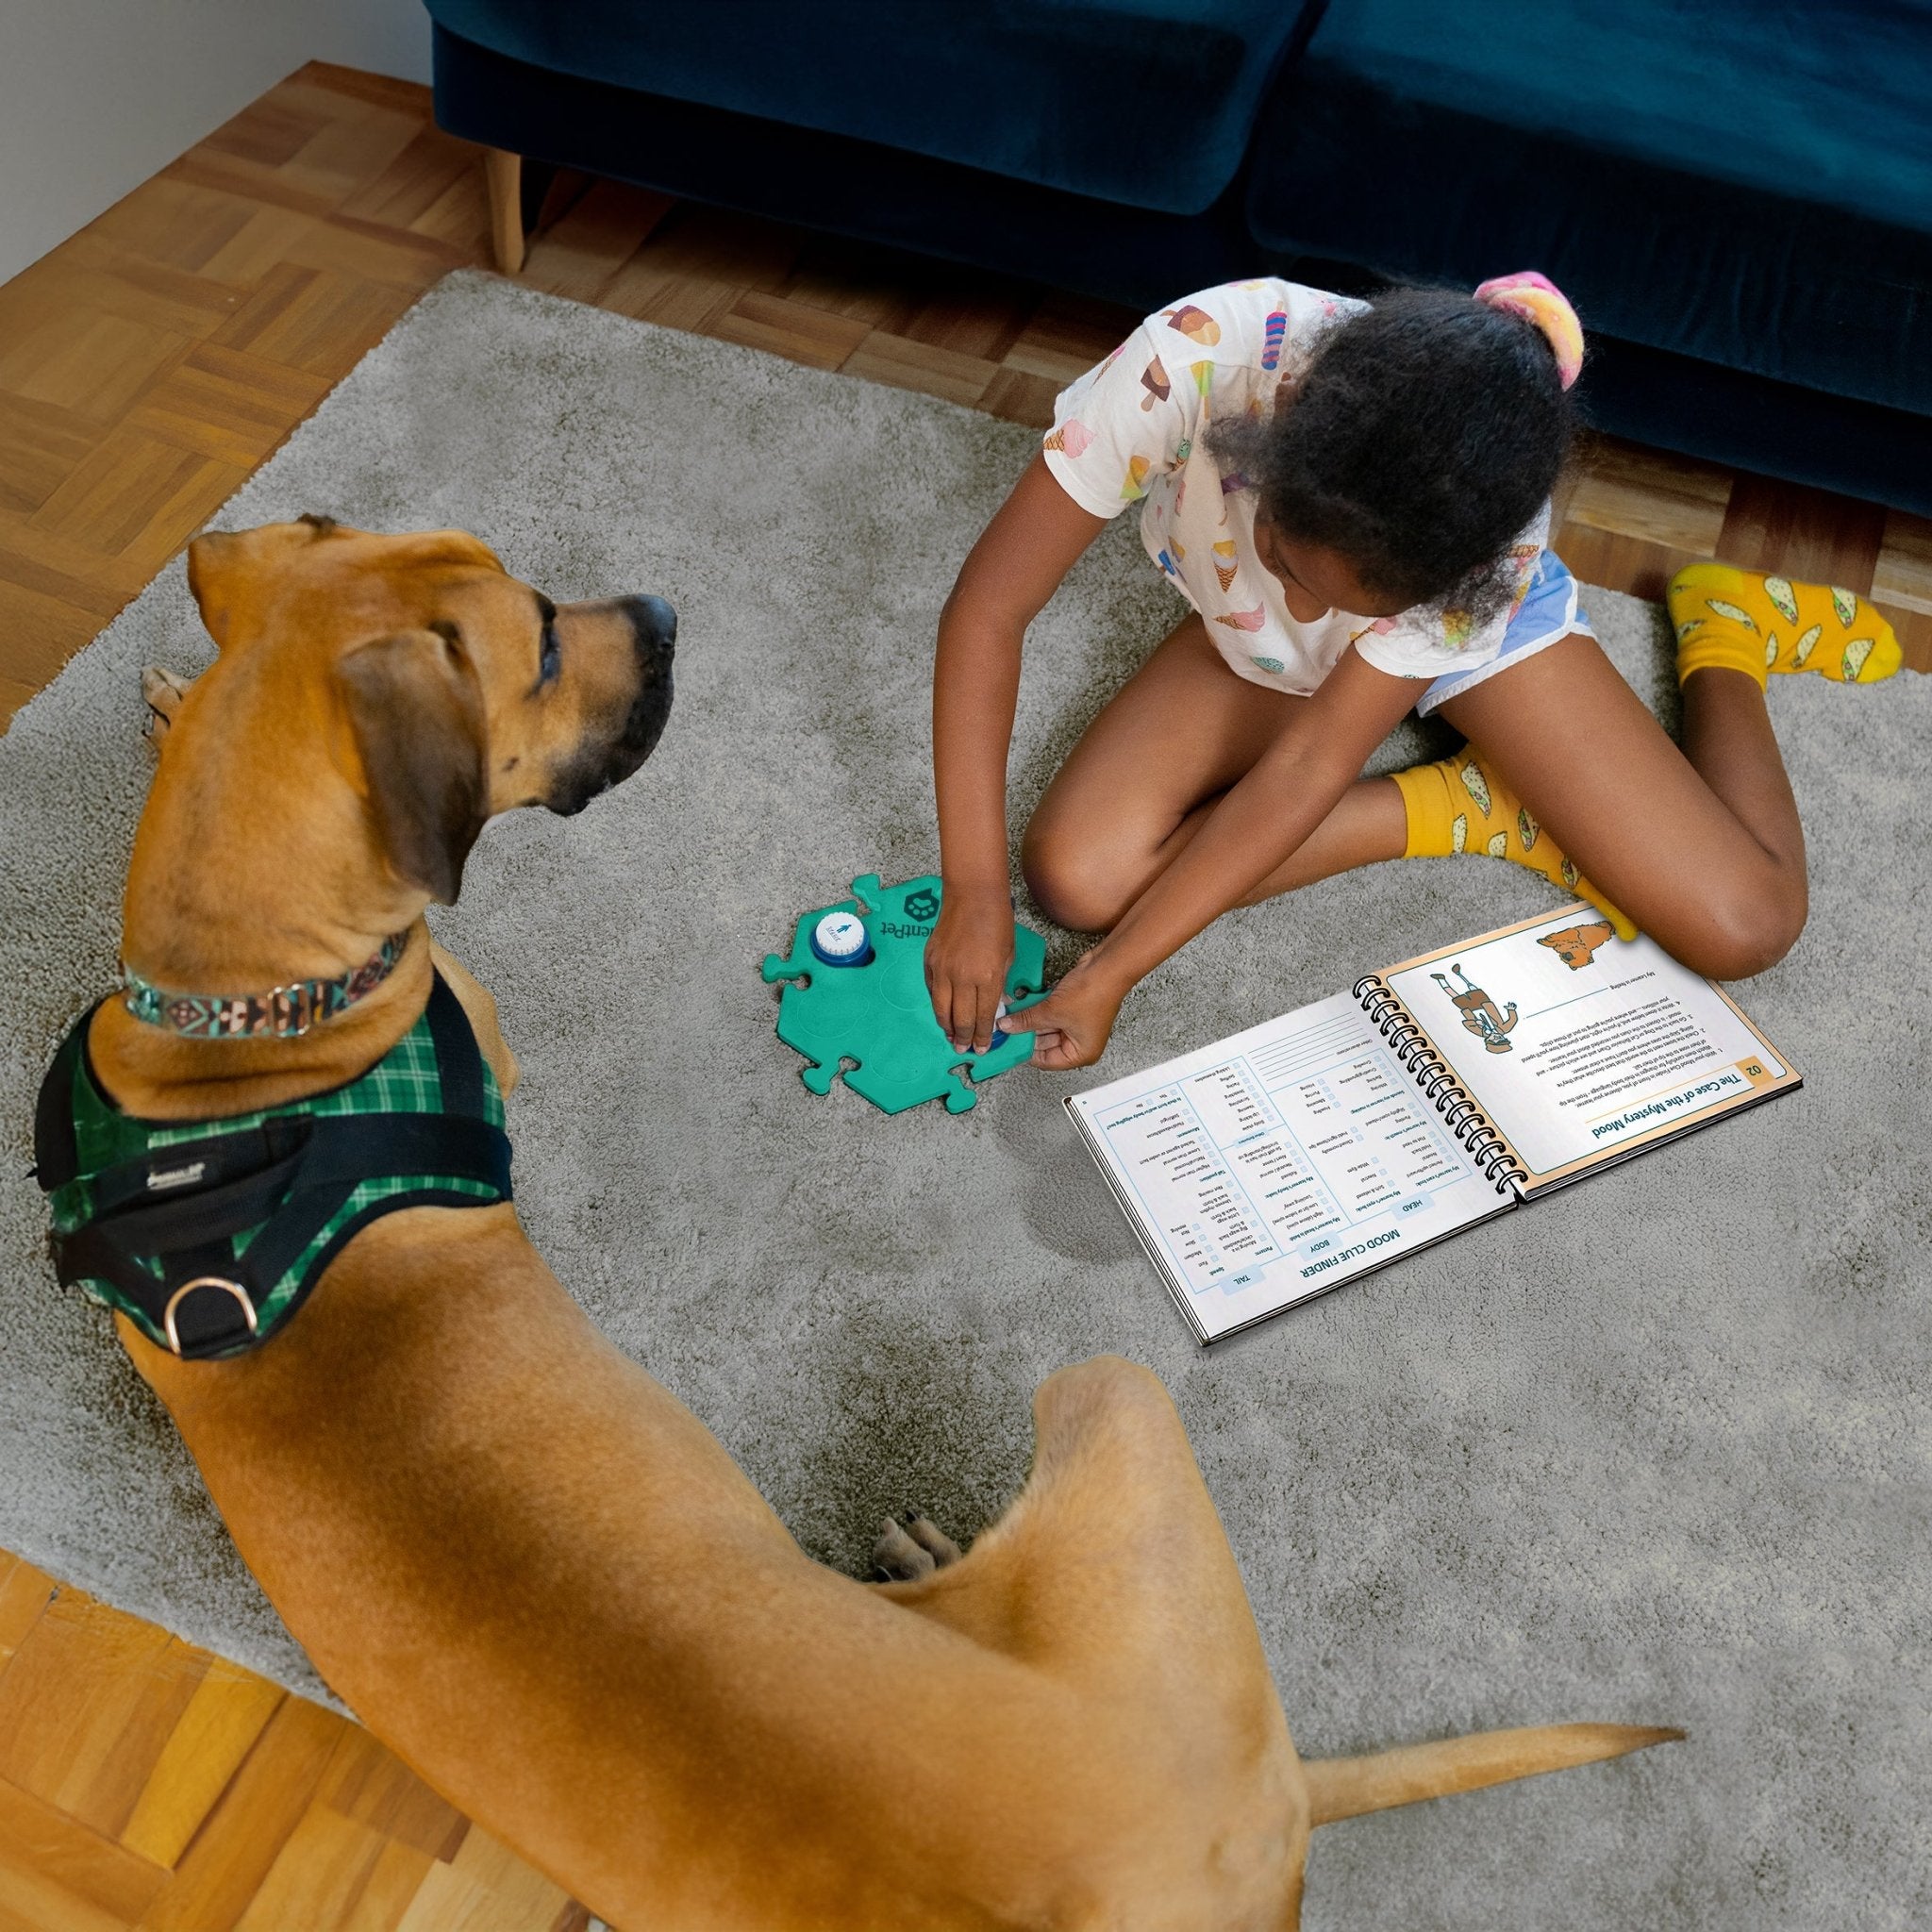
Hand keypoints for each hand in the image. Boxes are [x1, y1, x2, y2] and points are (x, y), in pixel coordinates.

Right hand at [925, 886, 1014, 1053]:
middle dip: (962, 1037)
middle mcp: (962, 978)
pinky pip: (932, 991)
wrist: (972, 896)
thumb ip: (999, 985)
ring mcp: (942, 970)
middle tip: (963, 1049)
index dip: (982, 1036)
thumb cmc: (997, 923)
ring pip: (941, 1009)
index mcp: (987, 978)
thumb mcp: (1008, 957)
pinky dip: (937, 1005)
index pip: (983, 1017)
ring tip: (951, 1036)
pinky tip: (942, 1012)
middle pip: (959, 1019)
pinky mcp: (929, 962)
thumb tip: (994, 1006)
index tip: (981, 1048)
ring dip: (946, 1026)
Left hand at [1014, 952, 1125, 1070]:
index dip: (1025, 1052)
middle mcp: (1080, 1042)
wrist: (1107, 967)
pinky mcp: (1072, 1009)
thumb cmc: (1095, 993)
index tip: (1008, 1044)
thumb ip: (1027, 1021)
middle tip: (1006, 1028)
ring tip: (1012, 1016)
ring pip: (1046, 1028)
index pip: (1045, 1061)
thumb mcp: (1052, 1011)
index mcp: (1081, 1054)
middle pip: (1045, 1044)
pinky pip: (1050, 1014)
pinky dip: (1038, 1010)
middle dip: (1026, 1034)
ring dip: (1030, 1020)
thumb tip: (1008, 1026)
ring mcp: (1076, 1025)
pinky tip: (1024, 1005)